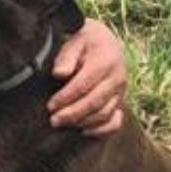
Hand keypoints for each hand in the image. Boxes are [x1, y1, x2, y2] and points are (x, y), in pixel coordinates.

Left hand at [47, 19, 126, 137]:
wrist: (103, 41)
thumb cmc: (83, 40)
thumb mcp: (74, 39)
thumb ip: (66, 56)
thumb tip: (59, 73)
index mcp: (106, 60)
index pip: (84, 84)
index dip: (66, 97)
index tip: (50, 105)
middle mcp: (117, 77)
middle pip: (95, 102)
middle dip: (73, 114)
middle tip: (53, 120)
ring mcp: (120, 91)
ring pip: (104, 113)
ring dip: (83, 122)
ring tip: (62, 124)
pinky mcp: (119, 101)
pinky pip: (115, 121)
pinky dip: (102, 130)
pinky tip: (84, 132)